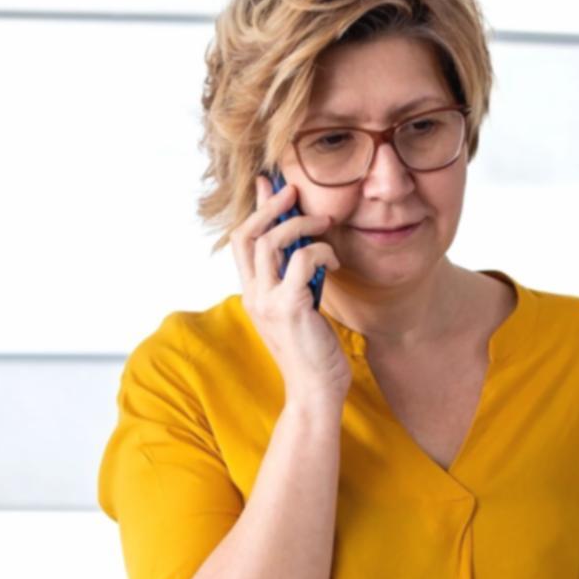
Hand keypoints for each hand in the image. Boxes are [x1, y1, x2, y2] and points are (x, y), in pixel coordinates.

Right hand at [230, 176, 349, 406]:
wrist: (315, 391)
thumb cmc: (314, 353)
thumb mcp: (300, 308)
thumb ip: (295, 280)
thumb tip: (303, 250)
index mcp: (253, 294)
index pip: (242, 242)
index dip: (256, 211)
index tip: (271, 187)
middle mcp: (253, 295)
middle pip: (247, 234)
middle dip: (271, 206)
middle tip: (294, 191)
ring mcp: (268, 301)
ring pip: (271, 241)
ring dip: (301, 224)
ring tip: (326, 224)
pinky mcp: (289, 307)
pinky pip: (302, 260)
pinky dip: (322, 251)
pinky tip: (336, 262)